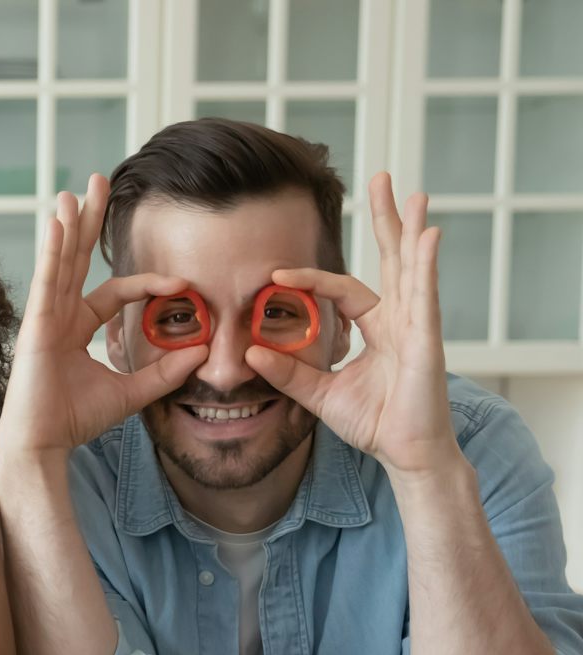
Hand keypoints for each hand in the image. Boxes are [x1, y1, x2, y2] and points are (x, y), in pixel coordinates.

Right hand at [0, 174, 205, 456]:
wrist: (44, 443)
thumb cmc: (76, 421)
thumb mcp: (132, 392)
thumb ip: (164, 372)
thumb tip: (203, 352)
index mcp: (76, 328)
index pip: (116, 291)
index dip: (150, 283)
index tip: (183, 281)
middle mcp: (58, 316)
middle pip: (77, 259)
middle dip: (88, 221)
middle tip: (99, 182)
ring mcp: (44, 317)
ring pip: (61, 262)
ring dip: (69, 224)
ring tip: (75, 190)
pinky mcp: (35, 324)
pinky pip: (47, 279)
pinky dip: (51, 249)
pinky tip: (57, 221)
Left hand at [245, 173, 456, 475]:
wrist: (404, 453)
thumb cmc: (374, 422)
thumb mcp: (319, 394)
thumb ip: (288, 373)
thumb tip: (248, 354)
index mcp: (378, 327)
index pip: (340, 290)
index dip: (308, 280)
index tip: (275, 275)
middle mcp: (401, 318)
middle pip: (390, 259)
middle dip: (385, 219)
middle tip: (380, 178)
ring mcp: (418, 325)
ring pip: (412, 267)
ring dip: (411, 229)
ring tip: (413, 193)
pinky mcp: (428, 340)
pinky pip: (426, 296)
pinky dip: (426, 265)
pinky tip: (428, 236)